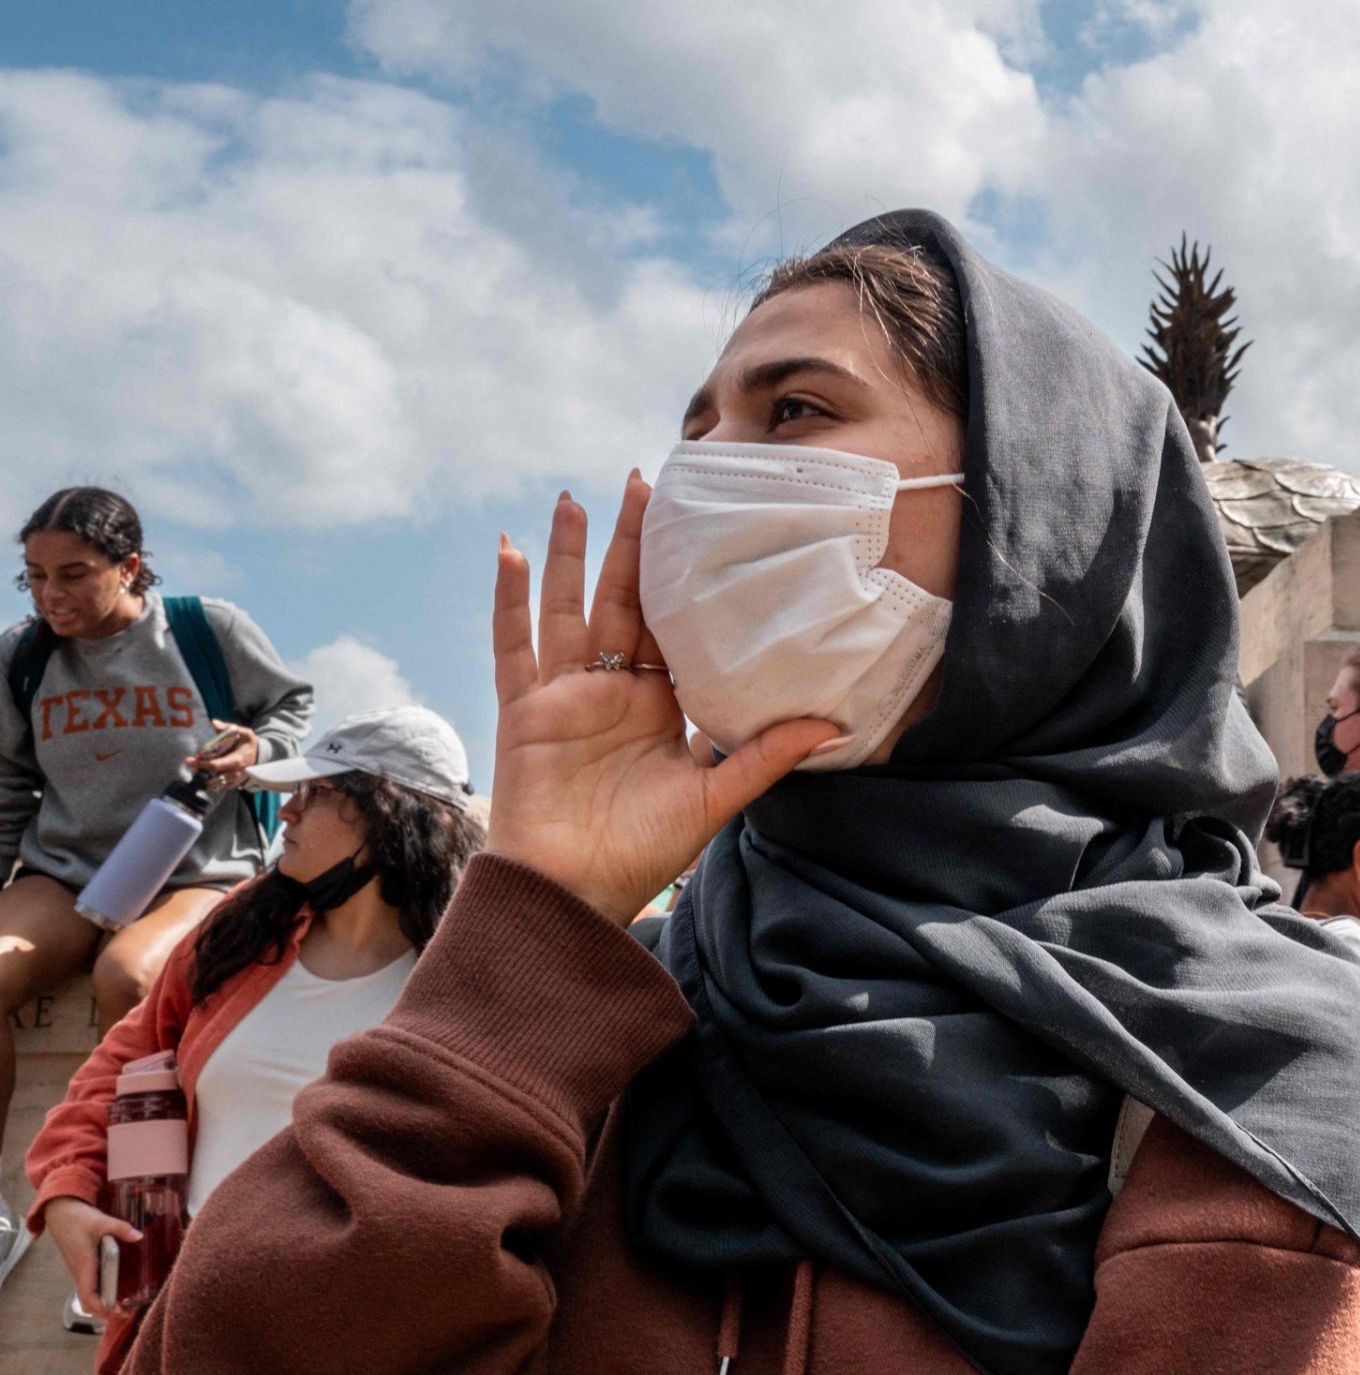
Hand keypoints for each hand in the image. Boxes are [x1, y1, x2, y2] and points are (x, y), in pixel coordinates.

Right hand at [36, 1195, 135, 1323]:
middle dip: (105, 1311)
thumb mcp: (101, 1221)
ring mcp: (80, 1270)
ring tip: (124, 1306)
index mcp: (83, 1265)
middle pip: (88, 1301)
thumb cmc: (79, 1218)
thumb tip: (138, 1236)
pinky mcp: (82, 1266)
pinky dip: (101, 1294)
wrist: (61, 1212)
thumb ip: (120, 1228)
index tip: (118, 1311)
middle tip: (126, 1313)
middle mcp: (80, 1272)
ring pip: (88, 1295)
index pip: (88, 1295)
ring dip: (103, 1304)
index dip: (101, 1307)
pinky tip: (116, 1291)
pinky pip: (90, 1286)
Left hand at [183, 720, 258, 789]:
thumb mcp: (244, 733)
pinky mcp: (236, 784)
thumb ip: (229, 728)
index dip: (201, 764)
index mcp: (237, 760)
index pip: (215, 765)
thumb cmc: (250, 744)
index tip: (189, 760)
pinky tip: (206, 777)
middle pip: (213, 778)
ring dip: (204, 780)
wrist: (263, 756)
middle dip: (200, 773)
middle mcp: (237, 772)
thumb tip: (214, 723)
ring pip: (216, 785)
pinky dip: (212, 784)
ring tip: (196, 773)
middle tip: (190, 767)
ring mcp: (236, 780)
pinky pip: (221, 787)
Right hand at [486, 480, 838, 924]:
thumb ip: (765, 753)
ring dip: (570, 555)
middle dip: (629, 544)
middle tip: (642, 482)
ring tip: (576, 499)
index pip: (673, 627)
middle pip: (621, 600)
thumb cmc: (641, 852)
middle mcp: (612, 690)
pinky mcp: (524, 709)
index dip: (683, 580)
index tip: (700, 527)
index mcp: (658, 704)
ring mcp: (564, 695)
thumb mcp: (715, 796)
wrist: (575, 892)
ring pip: (567, 608)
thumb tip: (835, 725)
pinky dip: (509, 599)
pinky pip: (513, 645)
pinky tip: (511, 551)